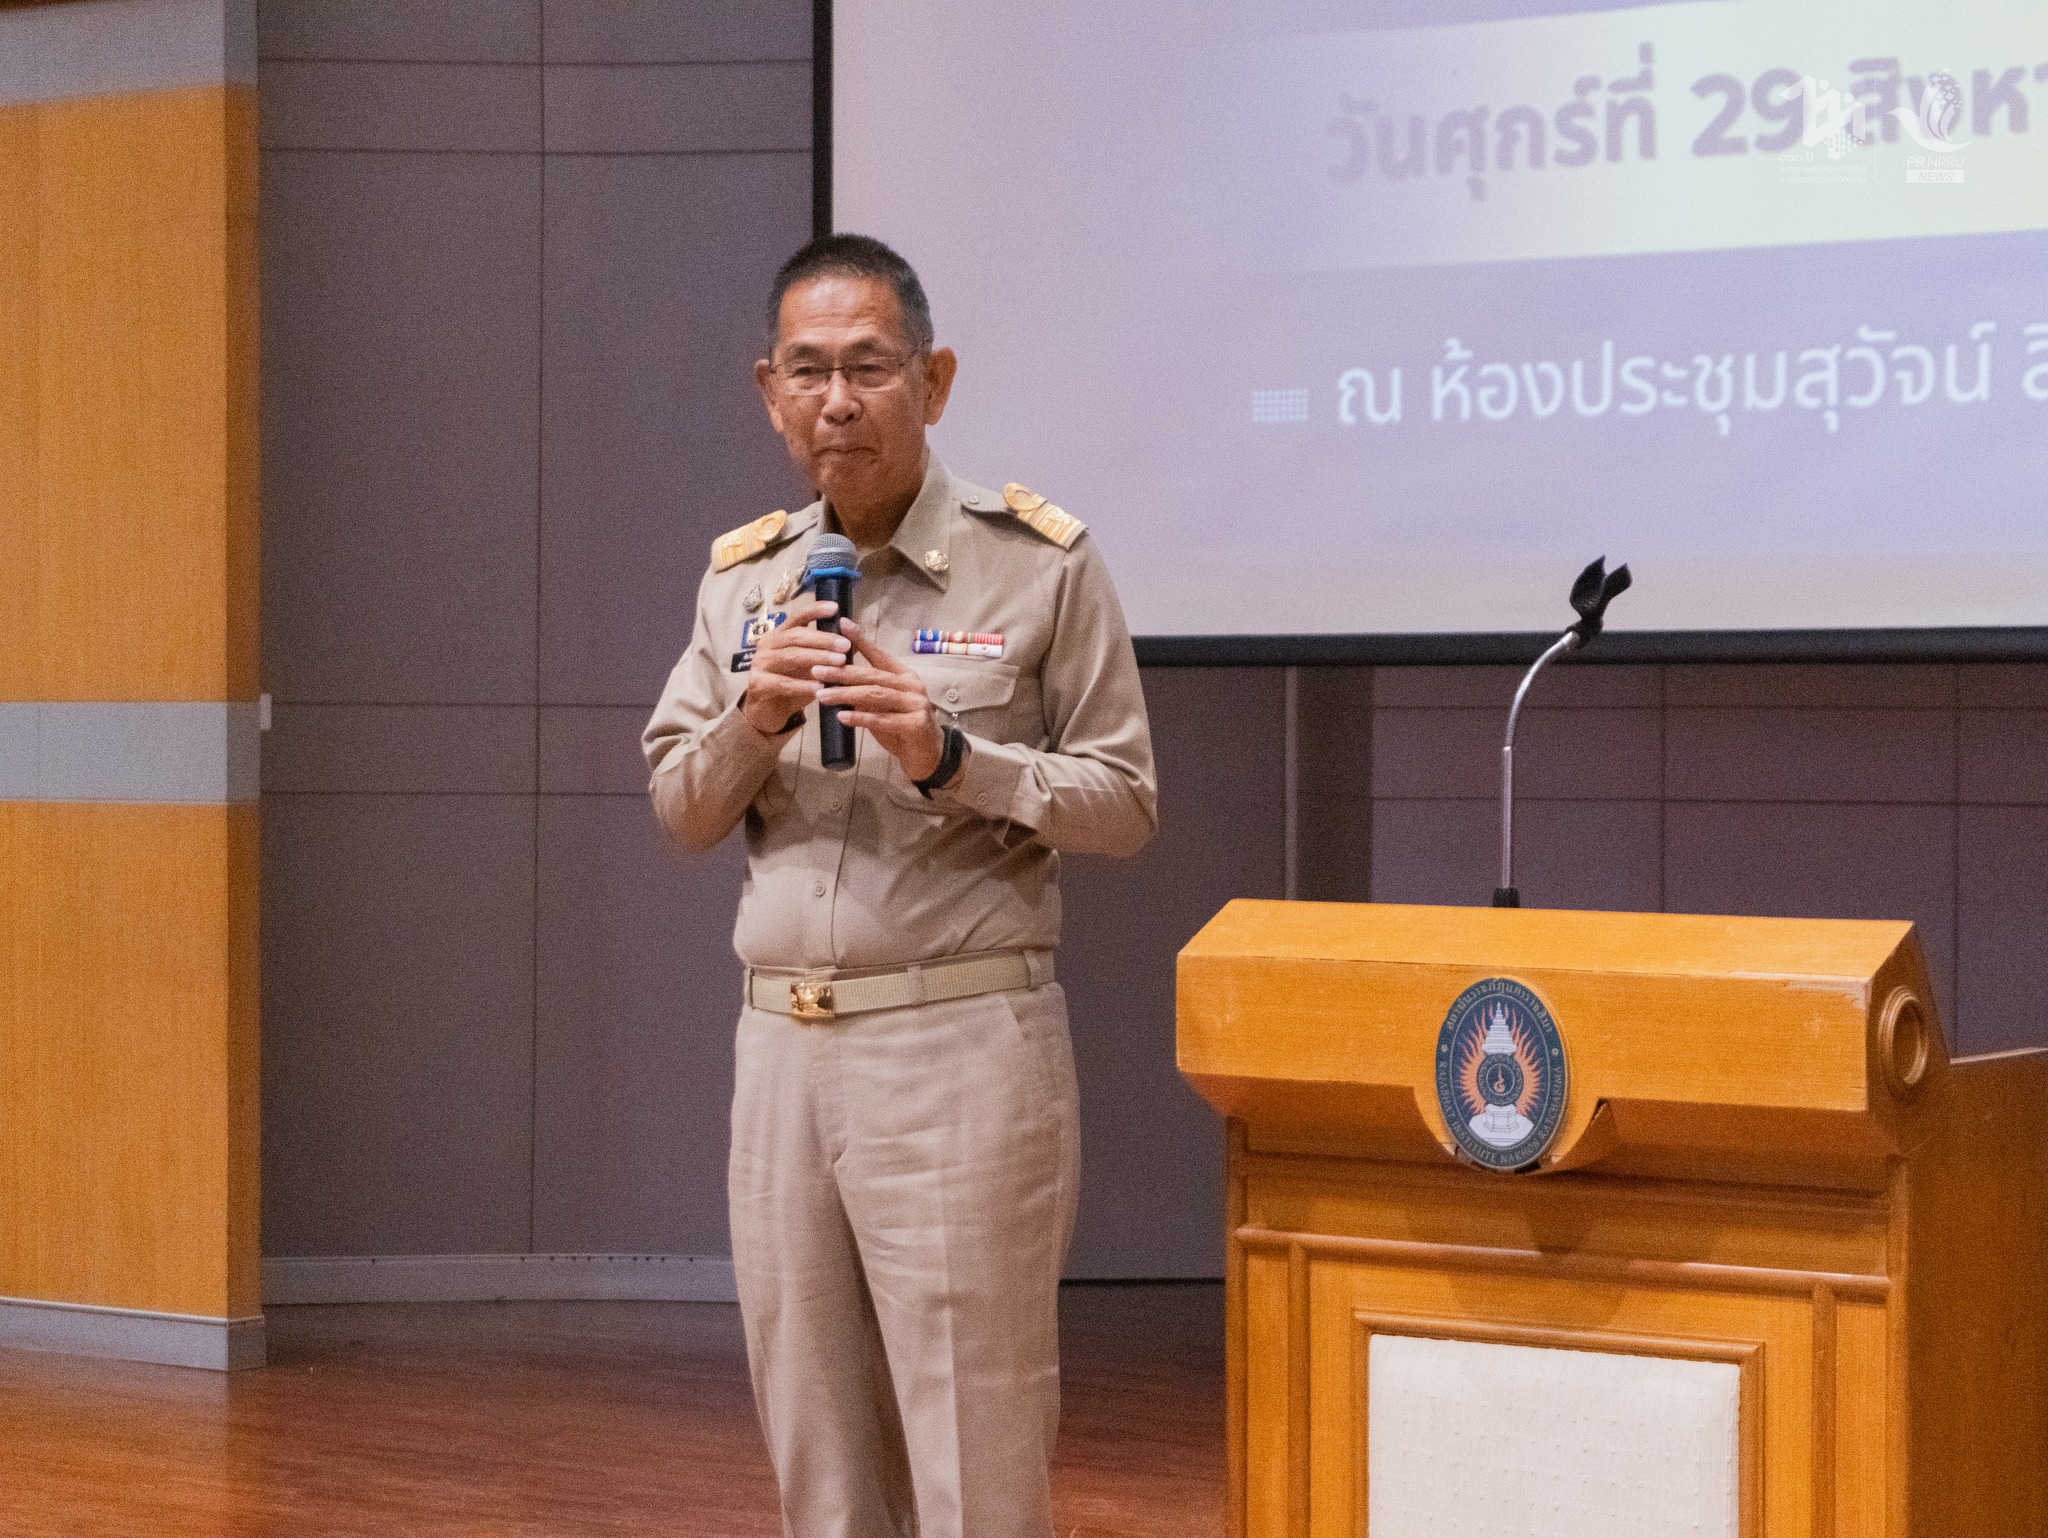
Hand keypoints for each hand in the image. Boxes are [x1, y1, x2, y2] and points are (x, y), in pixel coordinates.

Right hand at [741, 598, 850, 734]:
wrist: (766, 712)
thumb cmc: (792, 685)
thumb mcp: (811, 667)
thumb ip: (826, 653)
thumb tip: (853, 639)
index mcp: (780, 635)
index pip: (797, 617)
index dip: (815, 610)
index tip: (835, 608)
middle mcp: (768, 644)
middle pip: (796, 636)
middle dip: (823, 640)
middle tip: (845, 645)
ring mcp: (760, 663)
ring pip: (791, 656)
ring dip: (817, 658)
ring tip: (839, 663)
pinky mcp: (757, 683)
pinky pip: (783, 682)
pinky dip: (803, 685)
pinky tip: (820, 688)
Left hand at [814, 620, 945, 780]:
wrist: (929, 755)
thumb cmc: (902, 727)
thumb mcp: (884, 704)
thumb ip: (867, 690)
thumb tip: (836, 678)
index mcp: (904, 675)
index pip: (879, 655)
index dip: (861, 640)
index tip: (841, 625)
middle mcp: (912, 685)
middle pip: (872, 675)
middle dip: (841, 672)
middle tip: (816, 670)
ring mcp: (916, 704)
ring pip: (874, 695)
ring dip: (845, 694)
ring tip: (822, 694)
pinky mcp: (915, 724)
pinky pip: (883, 719)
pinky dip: (861, 717)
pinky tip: (842, 717)